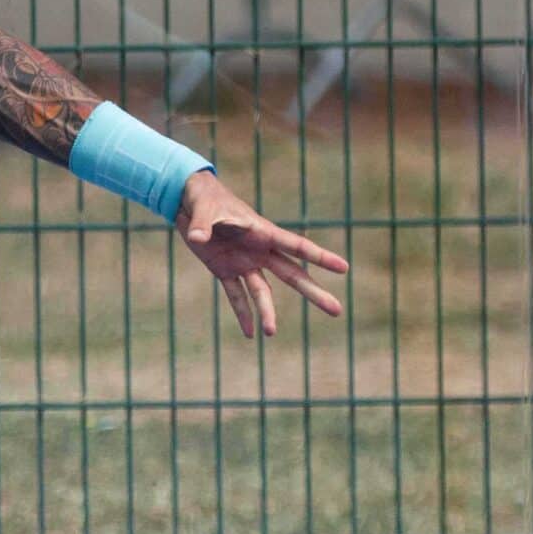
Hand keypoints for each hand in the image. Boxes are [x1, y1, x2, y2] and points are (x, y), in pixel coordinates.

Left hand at [174, 172, 348, 338]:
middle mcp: (260, 251)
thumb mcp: (205, 210)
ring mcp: (244, 262)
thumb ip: (204, 225)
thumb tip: (198, 237)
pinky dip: (242, 313)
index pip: (298, 246)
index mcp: (263, 232)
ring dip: (268, 312)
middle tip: (337, 310)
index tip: (343, 268)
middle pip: (292, 274)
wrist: (189, 202)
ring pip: (263, 291)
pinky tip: (250, 334)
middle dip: (313, 292)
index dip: (321, 257)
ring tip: (271, 333)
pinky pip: (237, 295)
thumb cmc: (204, 199)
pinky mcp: (225, 270)